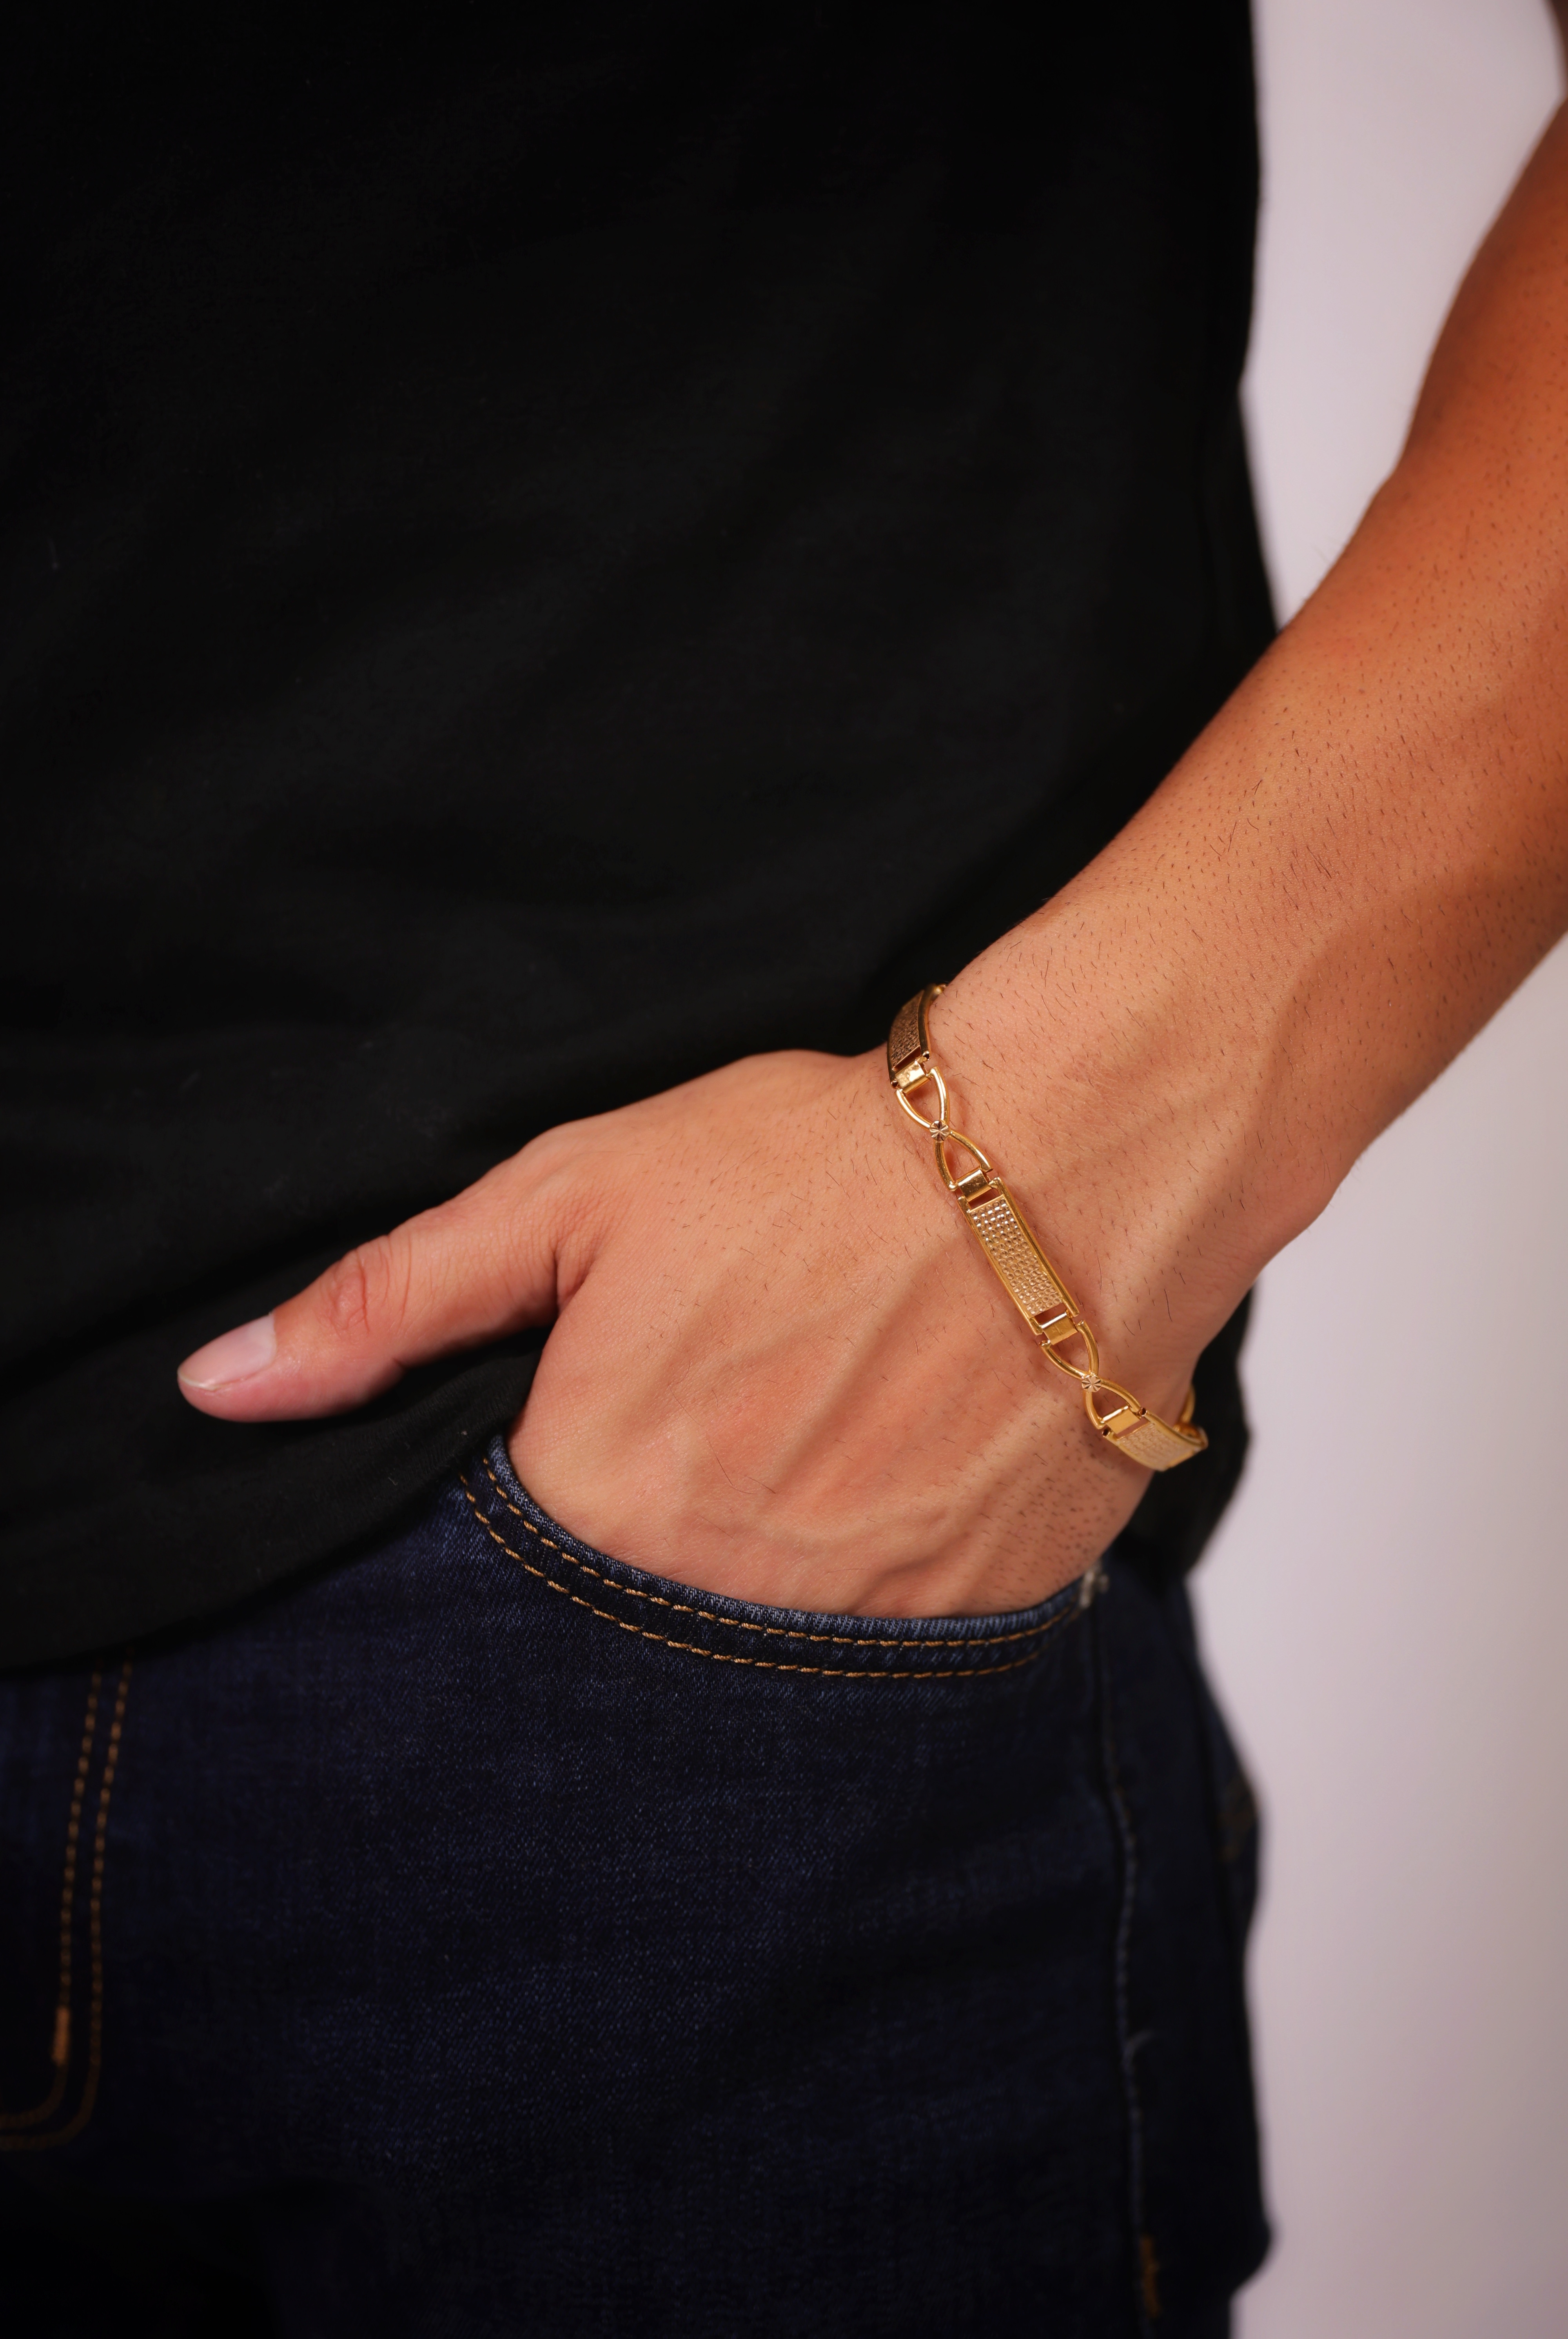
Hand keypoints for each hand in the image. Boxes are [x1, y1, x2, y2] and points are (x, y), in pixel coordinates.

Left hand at [176, 1036, 1197, 1615]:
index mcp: (600, 1503)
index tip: (574, 1452)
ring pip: (753, 1662)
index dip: (522, 1523)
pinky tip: (888, 1486)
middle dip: (639, 1558)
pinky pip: (884, 1656)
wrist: (1064, 1164)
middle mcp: (718, 1601)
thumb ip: (389, 1303)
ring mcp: (857, 1636)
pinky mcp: (974, 1626)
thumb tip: (216, 1391)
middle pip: (621, 1638)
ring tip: (799, 1458)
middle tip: (707, 1439)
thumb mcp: (572, 1197)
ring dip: (754, 1581)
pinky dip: (868, 1590)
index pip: (491, 1594)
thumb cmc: (814, 1166)